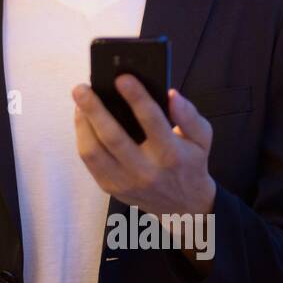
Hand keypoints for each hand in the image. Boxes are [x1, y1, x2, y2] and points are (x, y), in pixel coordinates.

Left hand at [71, 75, 216, 220]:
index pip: (153, 122)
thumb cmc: (189, 162)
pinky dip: (82, 136)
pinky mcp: (111, 187)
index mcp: (171, 155)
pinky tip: (82, 118)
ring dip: (82, 123)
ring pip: (94, 152)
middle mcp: (147, 171)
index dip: (137, 98)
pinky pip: (89, 161)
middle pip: (114, 138)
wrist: (183, 205)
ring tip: (80, 101)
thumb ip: (190, 116)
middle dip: (94, 110)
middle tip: (81, 88)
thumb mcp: (202, 139)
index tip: (122, 78)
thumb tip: (172, 94)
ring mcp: (126, 182)